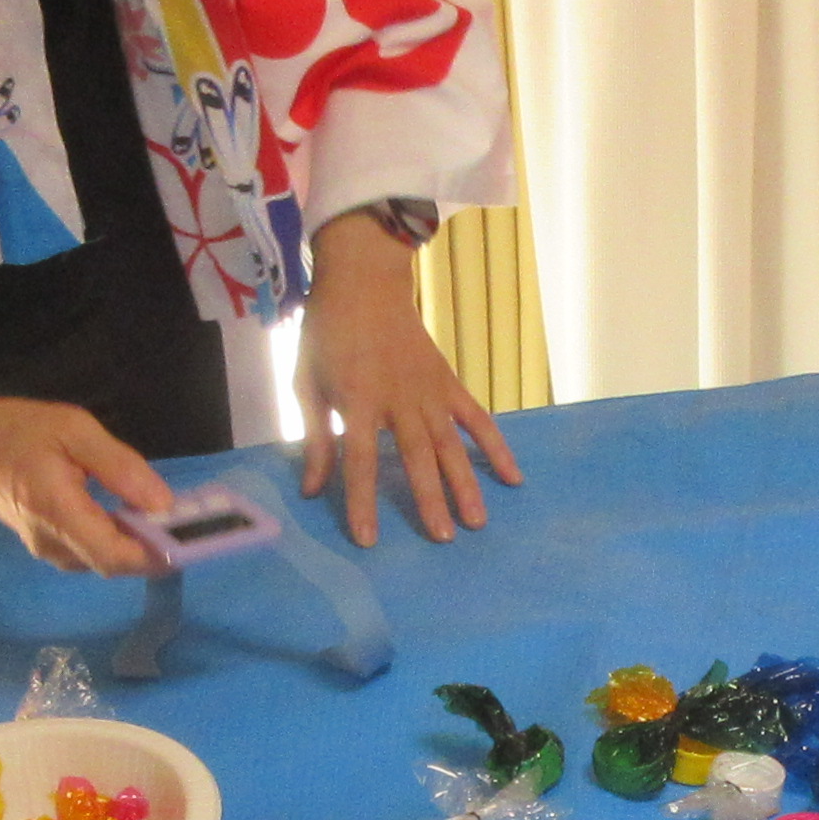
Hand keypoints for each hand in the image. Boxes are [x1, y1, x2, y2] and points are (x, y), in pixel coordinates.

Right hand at [0, 392, 175, 574]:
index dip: (157, 554)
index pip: (115, 556)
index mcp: (59, 512)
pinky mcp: (47, 545)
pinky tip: (133, 515)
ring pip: (105, 559)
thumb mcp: (73, 430)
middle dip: (155, 547)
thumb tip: (163, 503)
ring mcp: (48, 549)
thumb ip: (119, 467)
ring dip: (138, 544)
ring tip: (166, 515)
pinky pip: (91, 551)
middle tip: (188, 521)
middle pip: (115, 563)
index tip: (189, 536)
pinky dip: (118, 539)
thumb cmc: (17, 430)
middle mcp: (53, 542)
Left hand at [294, 214, 526, 546]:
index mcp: (357, 399)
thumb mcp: (306, 381)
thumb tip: (313, 490)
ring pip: (451, 443)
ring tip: (476, 522)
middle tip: (443, 538)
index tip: (369, 538)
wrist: (364, 280)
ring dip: (466, 483)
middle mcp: (398, 398)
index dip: (363, 501)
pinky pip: (477, 418)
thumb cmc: (327, 332)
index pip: (360, 460)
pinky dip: (496, 446)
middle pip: (417, 456)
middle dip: (430, 498)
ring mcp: (429, 390)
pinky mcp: (448, 381)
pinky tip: (513, 477)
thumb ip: (313, 437)